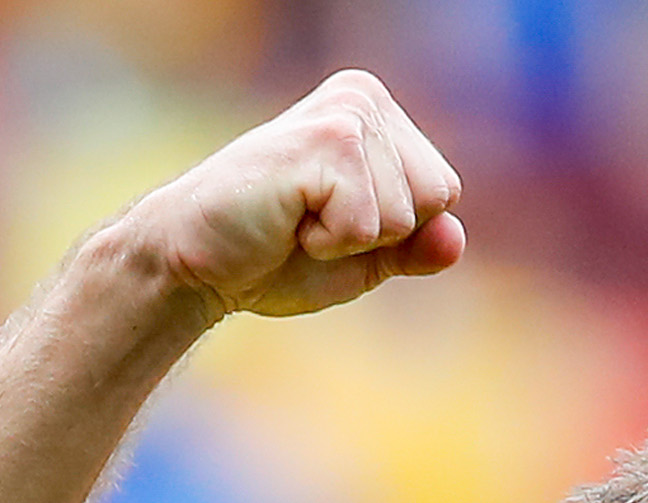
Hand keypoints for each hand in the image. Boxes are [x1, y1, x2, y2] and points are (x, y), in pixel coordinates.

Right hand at [124, 70, 465, 320]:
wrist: (191, 261)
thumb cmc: (268, 256)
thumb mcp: (359, 257)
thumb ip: (412, 247)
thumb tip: (457, 239)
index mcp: (376, 112)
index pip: (443, 192)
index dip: (393, 233)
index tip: (329, 223)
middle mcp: (364, 97)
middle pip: (436, 197)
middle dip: (379, 235)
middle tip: (309, 223)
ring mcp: (347, 114)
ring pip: (406, 215)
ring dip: (349, 241)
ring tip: (294, 220)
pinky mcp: (327, 142)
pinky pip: (368, 226)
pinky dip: (329, 244)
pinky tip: (285, 222)